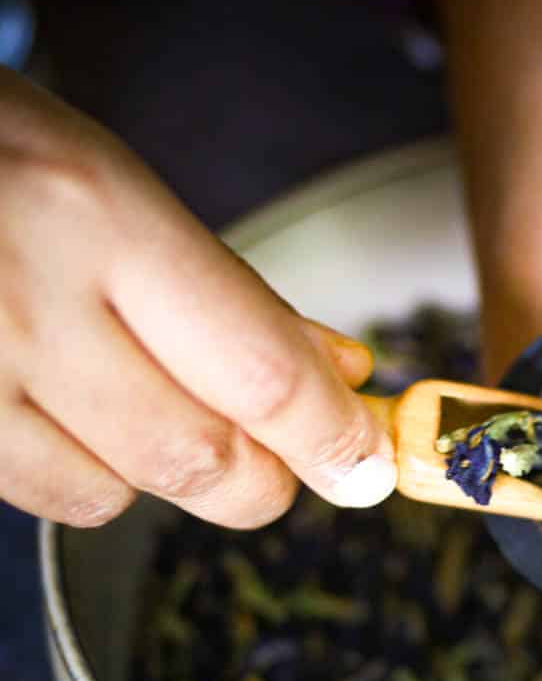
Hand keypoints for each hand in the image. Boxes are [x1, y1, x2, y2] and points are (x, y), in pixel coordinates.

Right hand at [0, 69, 396, 527]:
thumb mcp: (115, 184)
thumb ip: (230, 292)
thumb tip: (342, 376)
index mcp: (97, 213)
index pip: (260, 372)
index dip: (333, 438)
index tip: (368, 467)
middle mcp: (27, 299)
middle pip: (199, 458)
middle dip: (264, 478)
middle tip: (286, 458)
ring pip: (119, 494)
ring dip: (163, 470)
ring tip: (141, 395)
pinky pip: (46, 496)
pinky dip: (89, 473)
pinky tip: (77, 410)